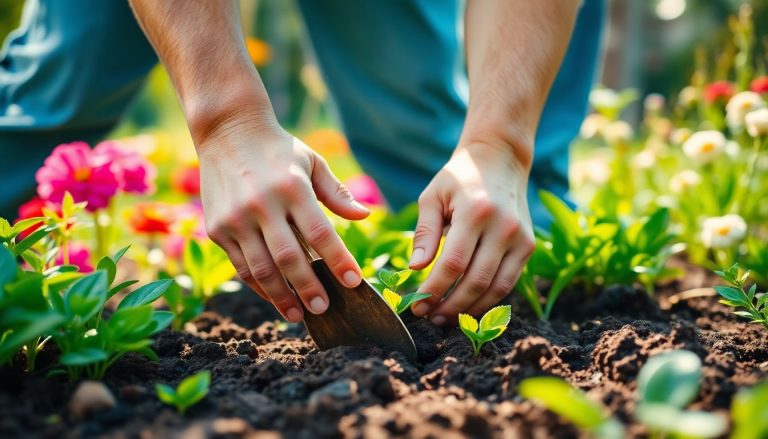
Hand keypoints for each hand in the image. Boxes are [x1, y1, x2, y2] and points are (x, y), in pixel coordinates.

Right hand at [197, 116, 369, 322]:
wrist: (226, 131)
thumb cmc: (278, 149)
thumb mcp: (311, 161)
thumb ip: (336, 192)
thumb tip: (365, 216)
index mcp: (292, 187)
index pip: (320, 233)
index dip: (338, 261)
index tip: (354, 281)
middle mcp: (262, 205)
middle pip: (290, 258)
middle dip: (309, 288)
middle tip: (325, 308)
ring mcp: (236, 219)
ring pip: (262, 269)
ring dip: (282, 297)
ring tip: (299, 314)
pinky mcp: (217, 229)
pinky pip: (241, 266)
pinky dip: (259, 287)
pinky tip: (275, 298)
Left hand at [409, 142, 534, 324]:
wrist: (500, 160)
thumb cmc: (459, 179)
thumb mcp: (433, 197)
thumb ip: (424, 232)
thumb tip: (415, 268)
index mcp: (476, 212)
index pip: (453, 263)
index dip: (434, 290)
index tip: (416, 304)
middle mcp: (504, 227)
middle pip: (476, 281)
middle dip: (450, 306)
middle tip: (428, 318)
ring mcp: (521, 238)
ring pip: (496, 288)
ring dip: (470, 310)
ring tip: (445, 318)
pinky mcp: (529, 246)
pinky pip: (508, 283)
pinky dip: (488, 300)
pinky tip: (467, 307)